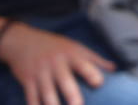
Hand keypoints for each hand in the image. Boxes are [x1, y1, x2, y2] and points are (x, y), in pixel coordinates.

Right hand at [0, 21, 115, 104]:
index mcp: (71, 54)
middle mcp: (56, 64)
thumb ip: (94, 59)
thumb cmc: (55, 46)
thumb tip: (114, 69)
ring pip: (47, 92)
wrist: (23, 41)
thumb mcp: (75, 47)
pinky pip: (31, 97)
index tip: (99, 84)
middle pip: (65, 81)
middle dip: (72, 94)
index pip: (83, 64)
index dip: (91, 73)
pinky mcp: (28, 81)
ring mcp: (40, 73)